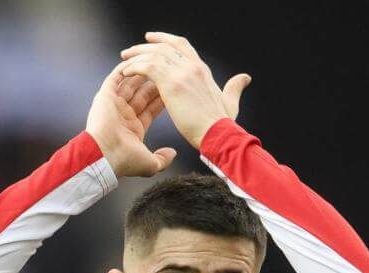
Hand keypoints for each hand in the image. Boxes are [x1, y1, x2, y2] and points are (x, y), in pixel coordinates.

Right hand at [86, 63, 174, 176]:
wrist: (105, 155)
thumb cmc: (125, 161)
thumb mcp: (149, 165)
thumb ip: (162, 160)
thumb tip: (172, 153)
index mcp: (134, 127)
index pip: (151, 107)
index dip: (163, 96)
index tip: (174, 87)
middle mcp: (124, 114)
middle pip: (142, 92)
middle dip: (155, 81)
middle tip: (167, 70)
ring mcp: (113, 104)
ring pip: (130, 83)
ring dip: (142, 71)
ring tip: (154, 61)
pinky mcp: (104, 96)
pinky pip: (115, 77)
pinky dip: (125, 68)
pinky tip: (136, 59)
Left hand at [118, 32, 249, 147]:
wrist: (219, 135)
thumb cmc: (222, 124)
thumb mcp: (230, 100)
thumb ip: (234, 87)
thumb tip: (245, 78)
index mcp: (202, 69)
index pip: (181, 45)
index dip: (165, 40)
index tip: (151, 40)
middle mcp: (192, 66)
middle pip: (165, 46)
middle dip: (145, 46)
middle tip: (130, 50)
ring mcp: (182, 73)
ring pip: (154, 54)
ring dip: (136, 55)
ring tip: (123, 60)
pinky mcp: (172, 84)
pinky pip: (147, 66)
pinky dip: (134, 67)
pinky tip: (125, 72)